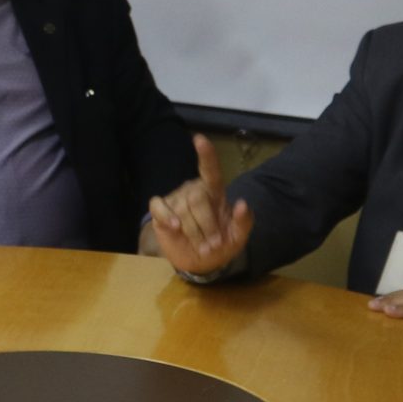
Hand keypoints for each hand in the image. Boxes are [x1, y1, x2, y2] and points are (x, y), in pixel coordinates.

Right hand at [147, 133, 252, 275]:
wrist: (200, 262)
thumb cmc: (220, 243)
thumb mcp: (238, 236)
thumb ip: (244, 221)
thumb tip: (241, 203)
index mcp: (214, 191)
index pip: (211, 170)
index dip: (206, 155)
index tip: (199, 140)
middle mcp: (194, 190)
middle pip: (198, 199)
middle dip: (207, 226)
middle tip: (213, 245)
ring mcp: (175, 198)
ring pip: (182, 210)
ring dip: (194, 233)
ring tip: (202, 247)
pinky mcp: (160, 209)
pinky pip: (159, 207)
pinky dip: (166, 216)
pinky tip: (175, 227)